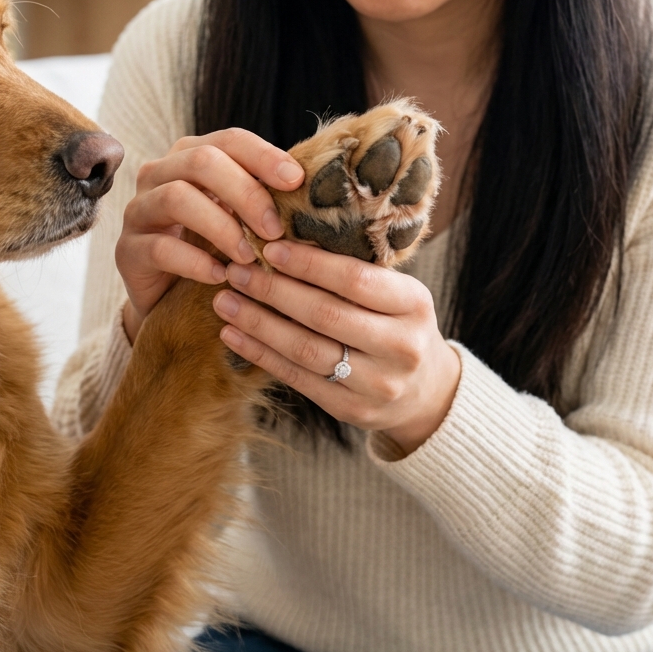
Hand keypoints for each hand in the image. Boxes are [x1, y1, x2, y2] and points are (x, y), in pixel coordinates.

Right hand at [115, 130, 303, 342]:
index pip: (230, 140)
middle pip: (201, 161)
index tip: (296, 181)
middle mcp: (160, 173)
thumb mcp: (241, 218)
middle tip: (274, 229)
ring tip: (248, 256)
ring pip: (176, 197)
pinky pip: (160, 246)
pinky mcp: (127, 249)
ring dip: (221, 226)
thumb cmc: (214, 248)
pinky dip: (195, 262)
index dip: (263, 156)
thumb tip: (311, 190)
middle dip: (245, 193)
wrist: (169, 298)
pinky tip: (220, 277)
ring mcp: (139, 209)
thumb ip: (265, 199)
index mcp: (192, 155)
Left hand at [212, 239, 461, 453]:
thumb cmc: (399, 325)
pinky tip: (235, 336)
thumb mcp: (396, 293)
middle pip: (325, 315)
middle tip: (236, 272)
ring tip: (226, 302)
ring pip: (306, 351)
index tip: (270, 248)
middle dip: (273, 291)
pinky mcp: (353, 411)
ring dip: (259, 324)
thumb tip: (284, 240)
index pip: (354, 279)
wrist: (427, 392)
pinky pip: (298, 379)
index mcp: (414, 304)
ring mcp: (379, 384)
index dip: (308, 264)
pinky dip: (262, 355)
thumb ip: (354, 273)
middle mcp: (401, 346)